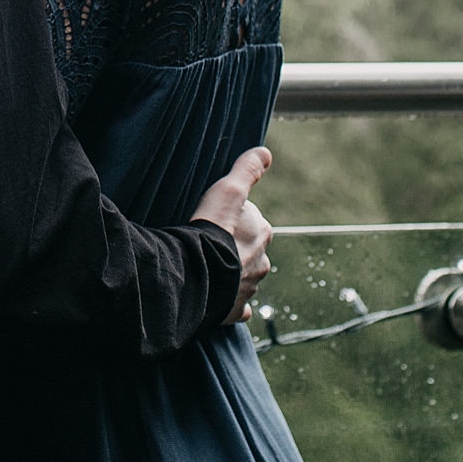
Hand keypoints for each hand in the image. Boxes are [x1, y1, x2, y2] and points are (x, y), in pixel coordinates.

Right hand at [190, 146, 274, 324]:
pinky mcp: (235, 309)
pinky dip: (231, 302)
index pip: (251, 220)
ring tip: (208, 265)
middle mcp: (262, 261)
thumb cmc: (212, 229)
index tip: (214, 218)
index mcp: (262, 233)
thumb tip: (265, 152)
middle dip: (235, 246)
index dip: (232, 217)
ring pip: (244, 276)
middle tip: (209, 242)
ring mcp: (250, 287)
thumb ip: (247, 169)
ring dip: (230, 272)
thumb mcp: (228, 189)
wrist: (196, 273)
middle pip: (248, 249)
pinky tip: (219, 297)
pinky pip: (238, 307)